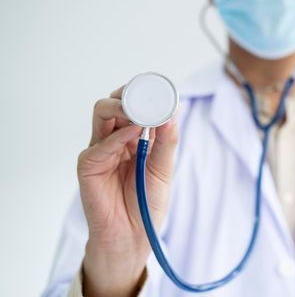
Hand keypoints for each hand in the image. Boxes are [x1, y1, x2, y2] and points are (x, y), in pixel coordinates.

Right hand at [77, 85, 177, 296]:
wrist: (132, 235)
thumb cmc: (146, 203)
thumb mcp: (163, 169)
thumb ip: (166, 141)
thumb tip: (172, 113)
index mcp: (135, 138)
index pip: (137, 107)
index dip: (148, 96)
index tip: (165, 92)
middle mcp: (115, 138)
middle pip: (116, 103)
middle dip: (132, 95)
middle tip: (150, 97)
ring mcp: (100, 149)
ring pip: (103, 112)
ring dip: (122, 106)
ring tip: (141, 110)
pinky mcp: (88, 164)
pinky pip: (100, 143)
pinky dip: (117, 135)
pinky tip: (132, 132)